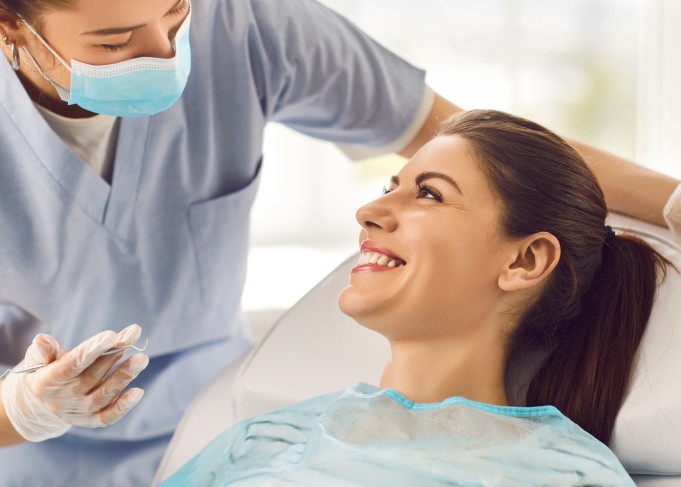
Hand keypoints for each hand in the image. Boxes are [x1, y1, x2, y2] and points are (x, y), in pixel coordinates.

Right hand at [1, 324, 148, 441]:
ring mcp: (78, 411)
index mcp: (47, 381)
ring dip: (124, 376)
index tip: (112, 335)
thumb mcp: (38, 359)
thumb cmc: (46, 370)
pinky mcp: (91, 420)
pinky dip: (123, 406)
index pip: (72, 364)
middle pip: (93, 375)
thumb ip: (43, 351)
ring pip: (104, 394)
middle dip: (114, 354)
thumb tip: (42, 339)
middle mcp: (63, 399)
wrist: (44, 401)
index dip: (92, 350)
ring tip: (141, 359)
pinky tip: (138, 392)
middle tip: (132, 336)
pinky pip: (108, 416)